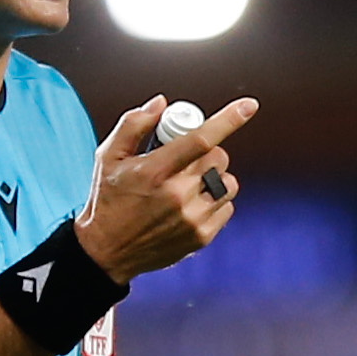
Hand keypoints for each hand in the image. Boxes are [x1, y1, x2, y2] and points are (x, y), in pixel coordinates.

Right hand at [78, 97, 254, 280]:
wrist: (107, 252)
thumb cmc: (108, 200)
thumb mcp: (108, 157)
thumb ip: (133, 125)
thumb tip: (161, 103)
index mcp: (154, 171)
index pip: (200, 139)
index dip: (228, 119)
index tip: (249, 106)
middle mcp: (177, 195)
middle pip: (218, 157)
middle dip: (208, 151)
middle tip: (188, 159)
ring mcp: (192, 218)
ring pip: (228, 183)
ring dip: (215, 177)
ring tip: (191, 183)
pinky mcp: (201, 237)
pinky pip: (227, 207)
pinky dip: (216, 201)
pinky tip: (193, 204)